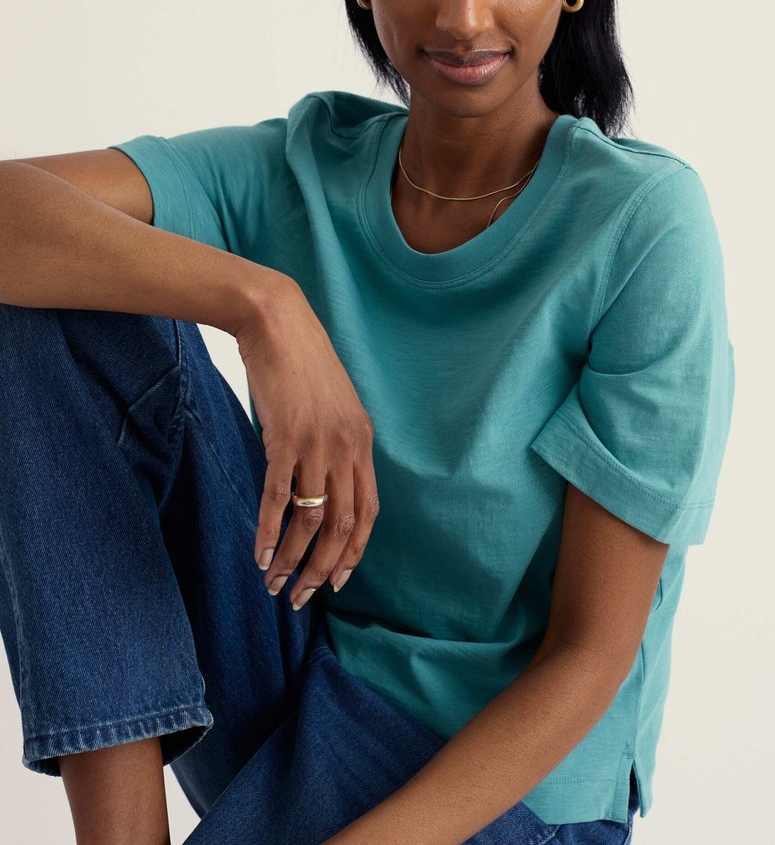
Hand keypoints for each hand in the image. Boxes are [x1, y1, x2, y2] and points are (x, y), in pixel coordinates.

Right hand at [233, 273, 379, 608]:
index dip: (354, 553)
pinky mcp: (285, 437)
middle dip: (324, 569)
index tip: (338, 581)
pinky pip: (280, 497)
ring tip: (275, 585)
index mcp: (362, 441)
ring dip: (294, 560)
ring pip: (312, 519)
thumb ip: (334, 441)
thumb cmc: (299, 362)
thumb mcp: (331, 404)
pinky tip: (260, 554)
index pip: (368, 512)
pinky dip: (270, 532)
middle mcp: (347, 446)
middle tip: (302, 597)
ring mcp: (318, 443)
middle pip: (343, 525)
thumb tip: (323, 479)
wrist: (276, 321)